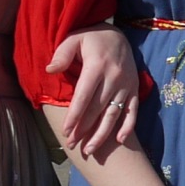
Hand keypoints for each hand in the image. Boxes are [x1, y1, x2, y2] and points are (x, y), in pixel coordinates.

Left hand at [49, 25, 139, 162]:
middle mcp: (114, 78)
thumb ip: (61, 54)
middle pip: (97, 109)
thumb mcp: (73, 39)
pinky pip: (133, 111)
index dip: (75, 116)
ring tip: (90, 150)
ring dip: (103, 134)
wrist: (117, 35)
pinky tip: (119, 141)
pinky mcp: (134, 89)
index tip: (66, 132)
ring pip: (114, 114)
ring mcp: (126, 85)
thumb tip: (50, 70)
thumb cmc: (90, 38)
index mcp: (97, 66)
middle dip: (84, 130)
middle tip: (72, 145)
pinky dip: (128, 127)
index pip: (84, 97)